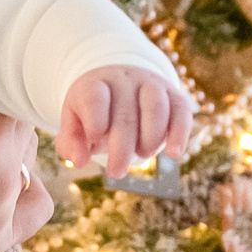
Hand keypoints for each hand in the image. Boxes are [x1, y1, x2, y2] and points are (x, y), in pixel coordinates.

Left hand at [56, 67, 195, 177]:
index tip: (94, 139)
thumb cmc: (93, 113)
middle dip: (121, 147)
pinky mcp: (174, 95)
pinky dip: (180, 133)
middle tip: (116, 171)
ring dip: (150, 138)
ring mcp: (151, 84)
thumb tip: (78, 161)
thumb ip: (70, 142)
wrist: (120, 87)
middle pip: (125, 113)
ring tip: (142, 155)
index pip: (94, 97)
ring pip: (155, 106)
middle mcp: (123, 80)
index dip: (94, 120)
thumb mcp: (74, 123)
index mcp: (93, 84)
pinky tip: (174, 153)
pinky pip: (181, 111)